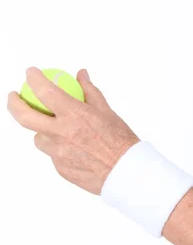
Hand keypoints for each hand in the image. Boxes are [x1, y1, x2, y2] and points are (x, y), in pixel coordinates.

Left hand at [7, 67, 140, 194]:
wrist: (126, 172)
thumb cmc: (120, 140)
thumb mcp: (106, 111)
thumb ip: (89, 91)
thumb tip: (80, 75)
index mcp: (74, 115)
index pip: (44, 91)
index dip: (33, 78)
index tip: (30, 73)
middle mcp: (61, 134)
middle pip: (24, 116)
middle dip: (14, 103)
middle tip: (14, 96)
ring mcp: (58, 153)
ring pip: (39, 138)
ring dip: (43, 130)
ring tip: (57, 128)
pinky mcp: (60, 168)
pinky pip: (52, 154)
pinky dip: (58, 147)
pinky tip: (74, 147)